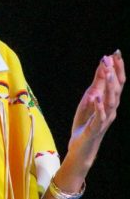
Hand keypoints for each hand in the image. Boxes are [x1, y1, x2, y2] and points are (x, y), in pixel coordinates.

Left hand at [68, 50, 125, 173]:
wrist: (81, 146)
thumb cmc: (86, 122)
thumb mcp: (89, 100)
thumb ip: (97, 85)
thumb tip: (102, 66)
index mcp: (110, 102)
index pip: (117, 83)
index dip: (118, 68)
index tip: (116, 52)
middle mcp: (111, 110)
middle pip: (116, 89)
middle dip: (114, 73)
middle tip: (110, 57)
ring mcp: (104, 119)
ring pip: (110, 101)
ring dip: (108, 86)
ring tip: (106, 71)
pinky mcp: (95, 128)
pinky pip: (99, 117)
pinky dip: (98, 107)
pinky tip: (96, 97)